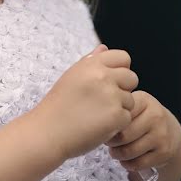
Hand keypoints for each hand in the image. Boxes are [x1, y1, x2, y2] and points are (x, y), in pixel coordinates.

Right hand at [34, 45, 138, 160]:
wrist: (48, 132)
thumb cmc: (58, 105)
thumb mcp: (71, 76)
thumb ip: (90, 61)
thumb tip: (104, 48)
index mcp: (92, 64)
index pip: (123, 57)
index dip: (119, 70)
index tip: (108, 83)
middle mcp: (103, 76)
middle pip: (132, 78)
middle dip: (123, 90)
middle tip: (103, 102)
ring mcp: (111, 96)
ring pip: (131, 100)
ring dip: (119, 109)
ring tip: (97, 115)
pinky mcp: (117, 116)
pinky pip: (128, 117)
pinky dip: (117, 125)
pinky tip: (99, 126)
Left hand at [106, 91, 180, 172]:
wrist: (171, 132)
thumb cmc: (142, 118)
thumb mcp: (133, 106)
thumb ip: (117, 109)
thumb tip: (96, 122)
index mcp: (144, 100)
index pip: (119, 114)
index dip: (108, 124)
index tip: (105, 126)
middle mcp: (156, 116)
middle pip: (123, 135)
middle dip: (111, 142)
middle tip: (109, 142)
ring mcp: (162, 134)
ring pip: (129, 151)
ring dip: (117, 154)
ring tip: (115, 151)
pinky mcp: (165, 152)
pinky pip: (138, 163)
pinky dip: (128, 164)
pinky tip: (126, 159)